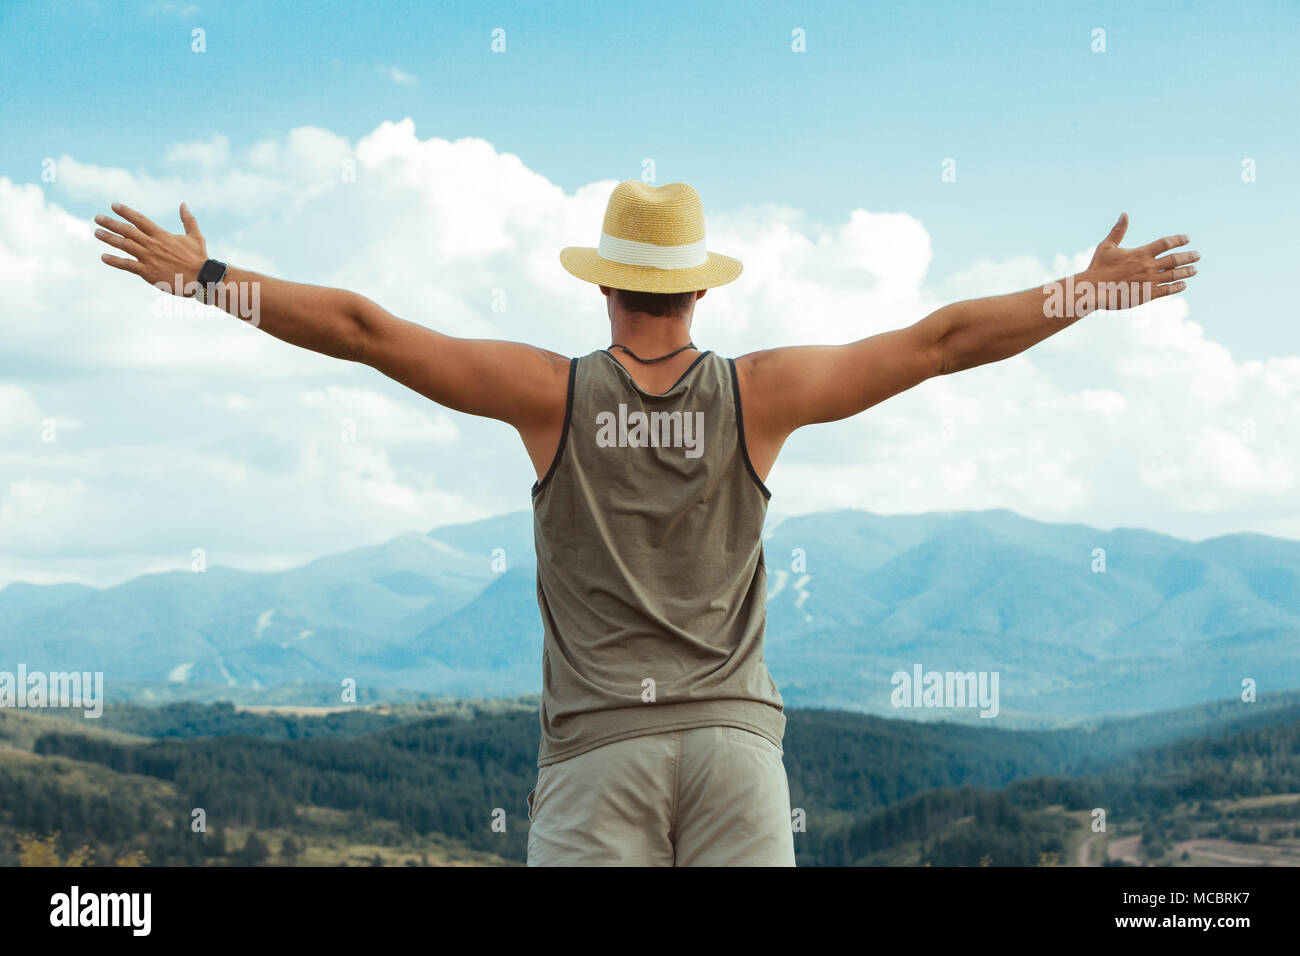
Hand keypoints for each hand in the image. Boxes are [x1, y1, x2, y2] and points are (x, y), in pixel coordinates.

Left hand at [95, 202, 208, 294]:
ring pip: (124, 245)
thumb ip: (188, 220)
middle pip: (127, 230)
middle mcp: (153, 244)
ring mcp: (149, 258)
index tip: (113, 205)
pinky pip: (127, 265)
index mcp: (162, 235)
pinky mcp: (148, 272)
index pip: (139, 219)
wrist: (203, 279)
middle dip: (111, 223)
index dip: (125, 211)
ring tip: (96, 232)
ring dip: (109, 238)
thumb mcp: (196, 236)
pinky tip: (104, 257)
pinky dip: (114, 261)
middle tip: (97, 218)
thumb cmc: (200, 258)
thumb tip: (183, 204)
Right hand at [1082, 213, 1199, 309]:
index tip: (1187, 239)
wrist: (1092, 290)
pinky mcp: (1147, 295)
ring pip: (1174, 275)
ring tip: (1194, 270)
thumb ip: (1118, 231)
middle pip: (1175, 259)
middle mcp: (1148, 266)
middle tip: (1197, 255)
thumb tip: (1124, 214)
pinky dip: (1177, 287)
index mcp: (1140, 253)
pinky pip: (1167, 290)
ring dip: (1186, 272)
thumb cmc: (1097, 268)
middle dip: (1189, 256)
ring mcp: (1149, 281)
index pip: (1165, 243)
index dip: (1178, 240)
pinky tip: (1183, 285)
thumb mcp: (1107, 246)